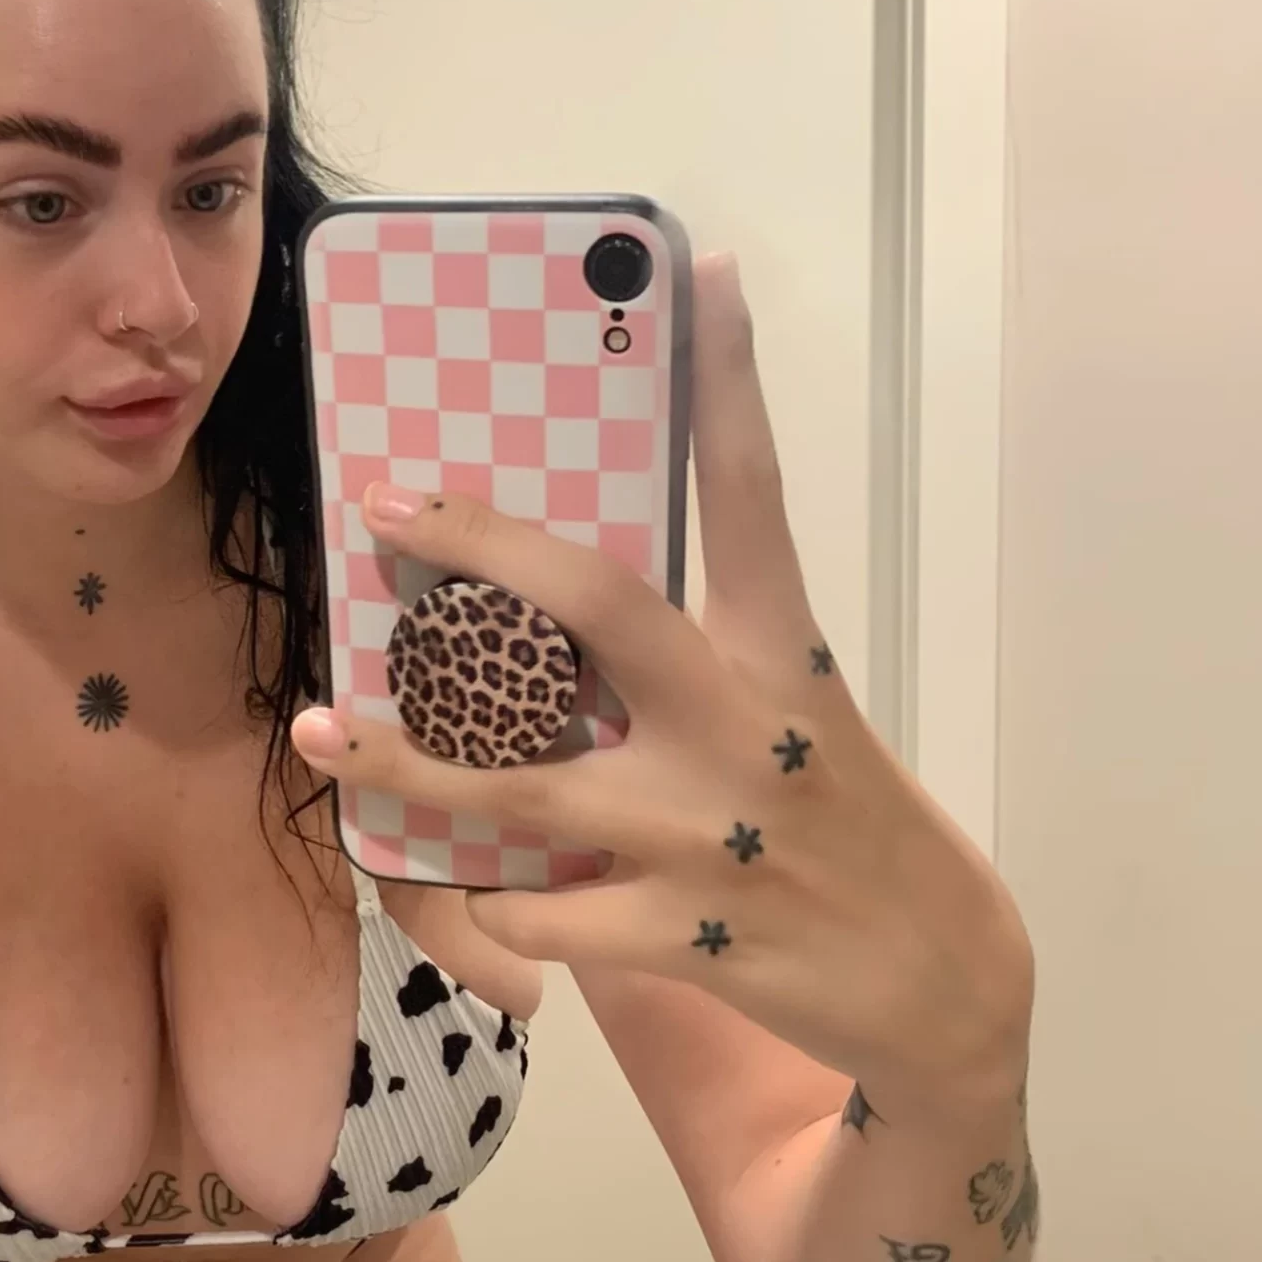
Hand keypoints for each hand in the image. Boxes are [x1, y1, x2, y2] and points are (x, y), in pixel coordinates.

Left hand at [290, 252, 1033, 1100]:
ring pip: (524, 784)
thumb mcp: (803, 721)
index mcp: (786, 658)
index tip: (701, 271)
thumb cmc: (849, 830)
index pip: (754, 498)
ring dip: (408, 762)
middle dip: (485, 547)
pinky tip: (478, 892)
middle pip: (601, 607)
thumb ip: (702, 667)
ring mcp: (709, 836)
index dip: (728, 384)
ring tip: (318, 728)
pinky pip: (544, 909)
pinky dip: (494, 900)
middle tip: (386, 505)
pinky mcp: (686, 936)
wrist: (942, 990)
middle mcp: (743, 730)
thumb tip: (561, 622)